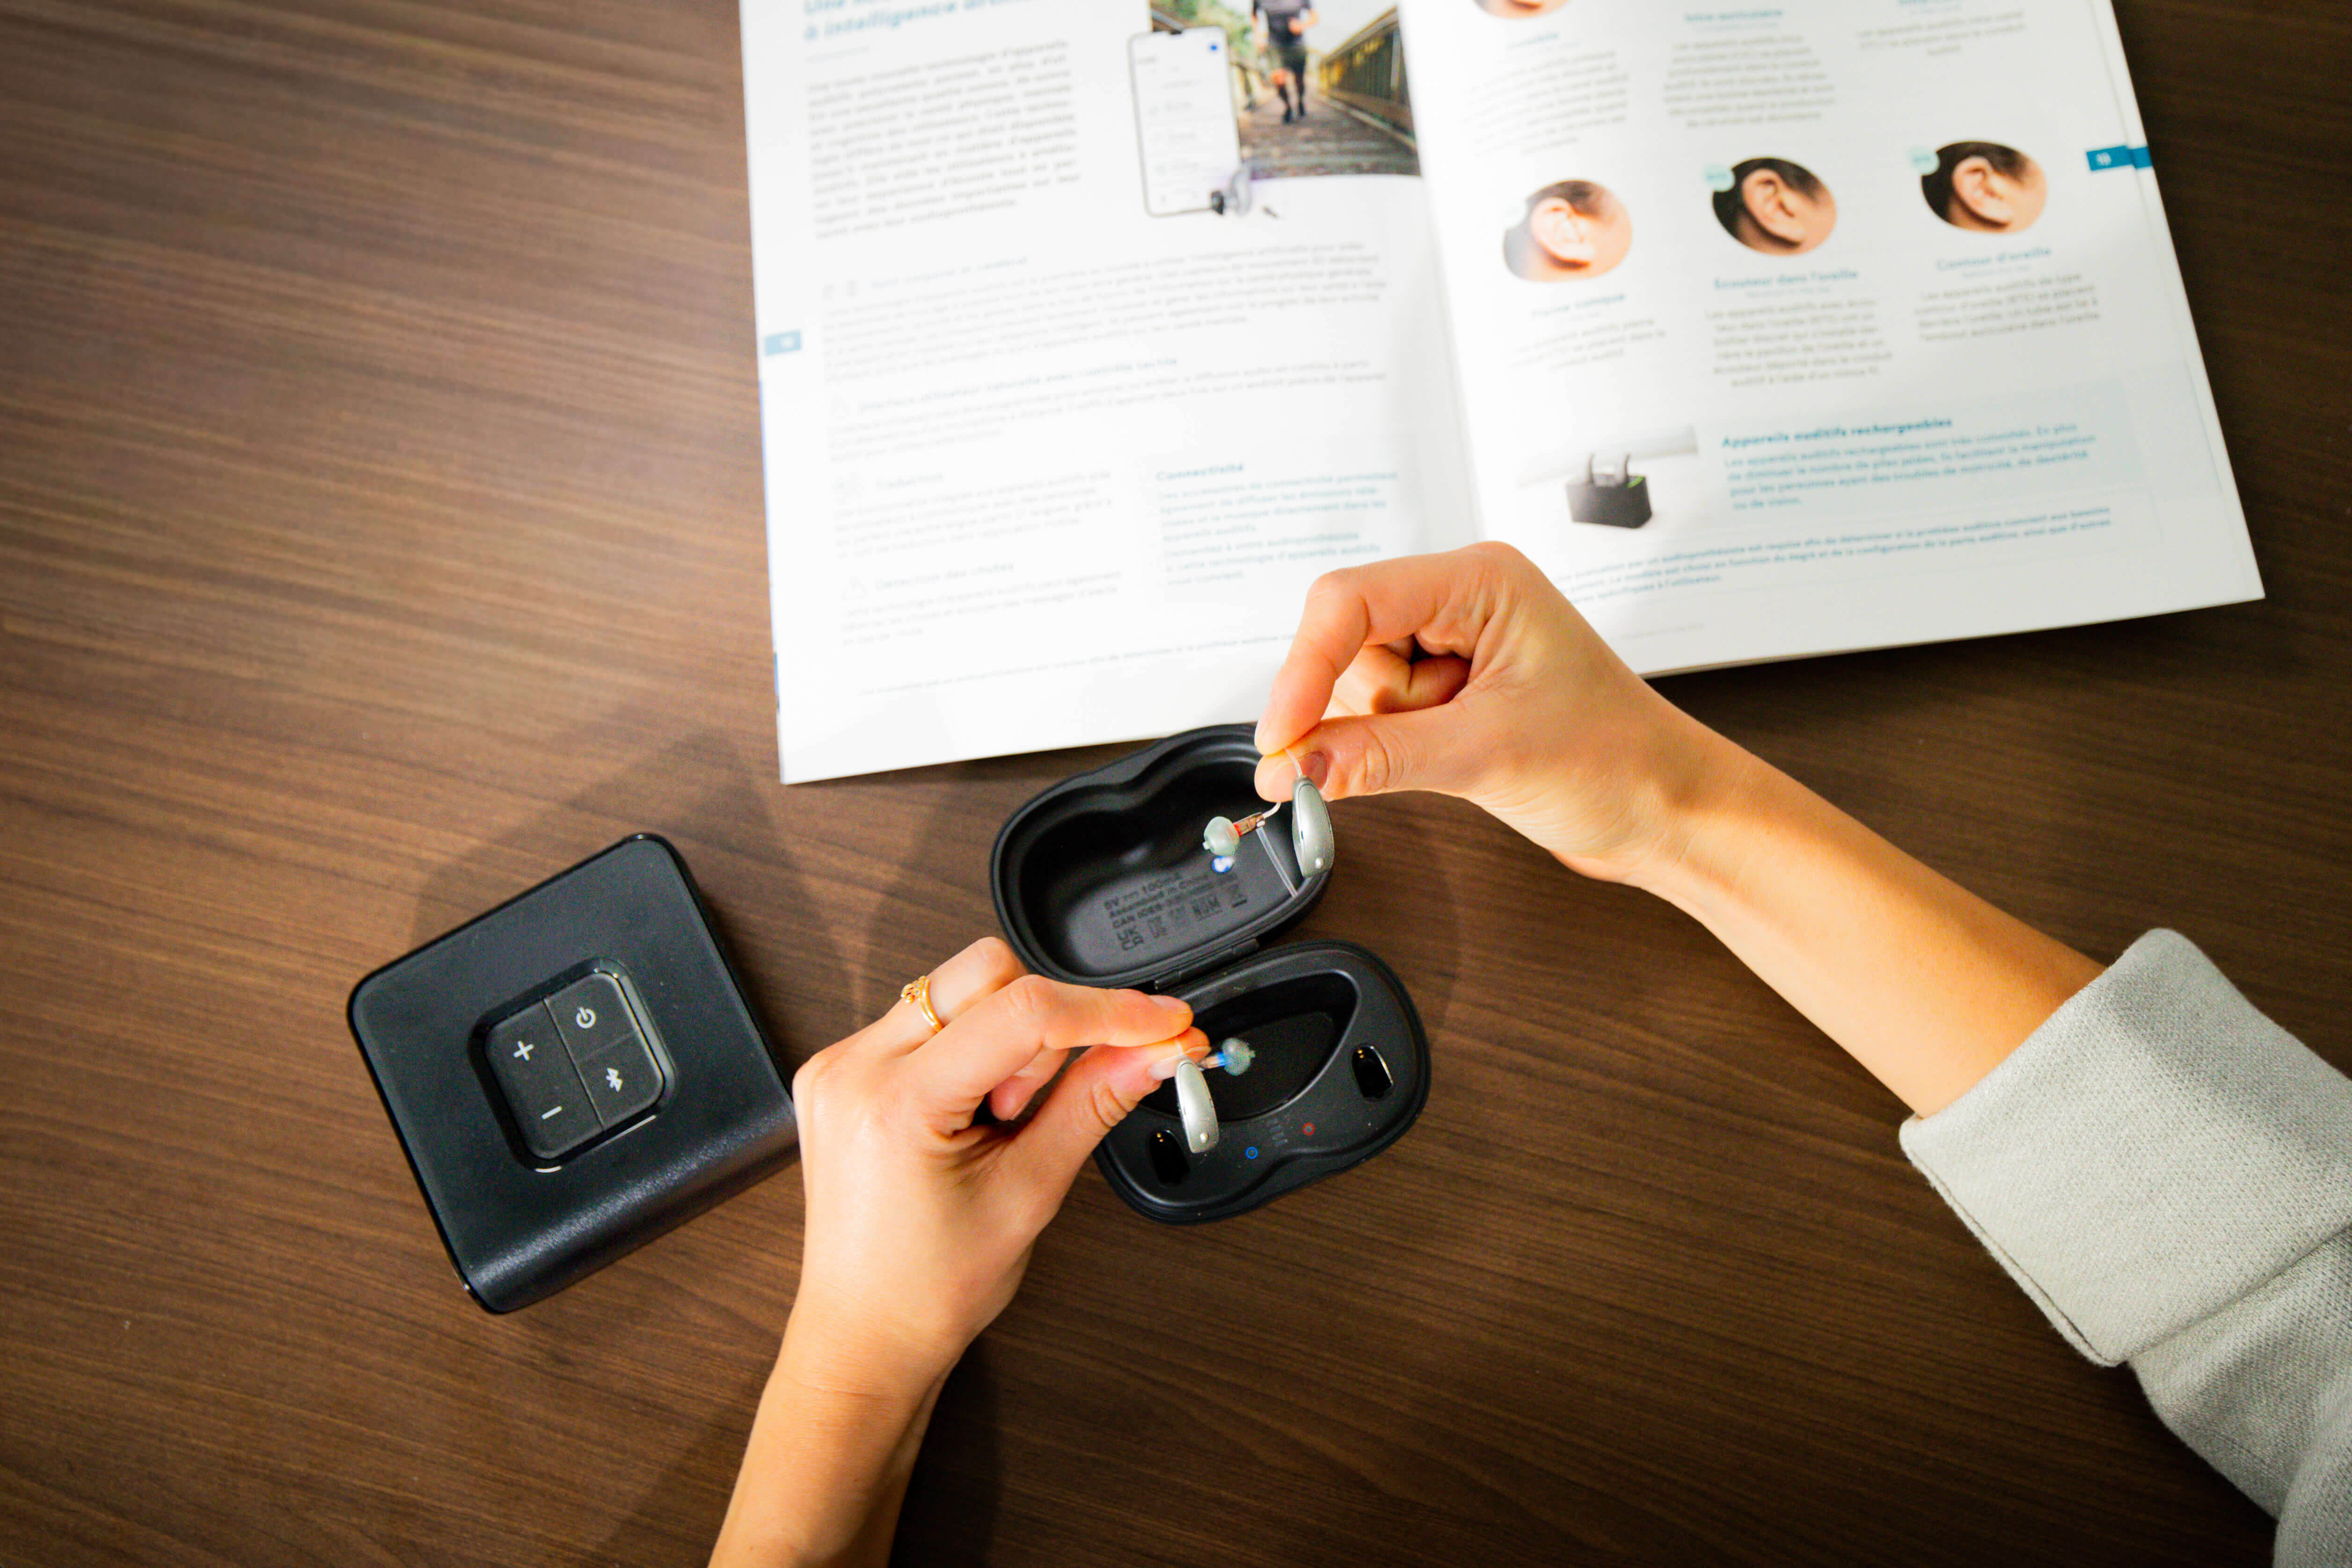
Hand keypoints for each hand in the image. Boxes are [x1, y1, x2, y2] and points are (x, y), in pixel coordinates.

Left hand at [786, 937, 1206, 1387]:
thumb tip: (1157, 1050)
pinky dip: (972, 1049)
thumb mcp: (1030, 1194)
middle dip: (1044, 1025)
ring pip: (959, 987)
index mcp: (895, 1105)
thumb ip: (1095, 1104)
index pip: (1022, 1011)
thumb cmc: (929, 1287)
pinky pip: (929, 1017)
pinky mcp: (844, 1067)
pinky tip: (970, 1114)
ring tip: (998, 1120)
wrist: (865, 1334)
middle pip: (985, 973)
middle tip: (1035, 1108)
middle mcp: (854, 1069)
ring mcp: (841, 1063)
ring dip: (1006, 1038)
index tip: (1164, 1021)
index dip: (1108, 1011)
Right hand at [1252, 542, 1743, 883]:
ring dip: (1384, 736)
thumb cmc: (1617, 762)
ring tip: (1463, 751)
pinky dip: (1386, 750)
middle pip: (1346, 645)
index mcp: (1480, 581)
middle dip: (1366, 710)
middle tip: (1417, 748)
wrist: (1667, 812)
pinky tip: (1441, 762)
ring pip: (1357, 688)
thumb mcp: (1487, 756)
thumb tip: (1295, 766)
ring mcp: (1453, 647)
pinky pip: (1379, 717)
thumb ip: (1378, 757)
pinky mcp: (1449, 693)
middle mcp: (1461, 601)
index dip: (1303, 668)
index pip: (1351, 601)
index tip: (1281, 738)